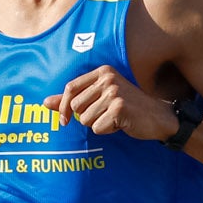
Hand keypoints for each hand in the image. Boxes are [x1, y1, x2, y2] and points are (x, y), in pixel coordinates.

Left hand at [54, 65, 174, 139]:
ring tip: (115, 118)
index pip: (70, 88)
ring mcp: (114, 92)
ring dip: (98, 124)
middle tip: (105, 115)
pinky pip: (97, 128)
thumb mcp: (99, 99)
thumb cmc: (127, 107)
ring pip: (85, 119)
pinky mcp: (119, 107)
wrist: (157, 117)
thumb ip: (72, 99)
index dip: (63, 106)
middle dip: (87, 117)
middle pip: (76, 106)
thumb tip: (45, 102)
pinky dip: (107, 130)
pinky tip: (121, 124)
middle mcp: (107, 78)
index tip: (64, 121)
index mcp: (102, 72)